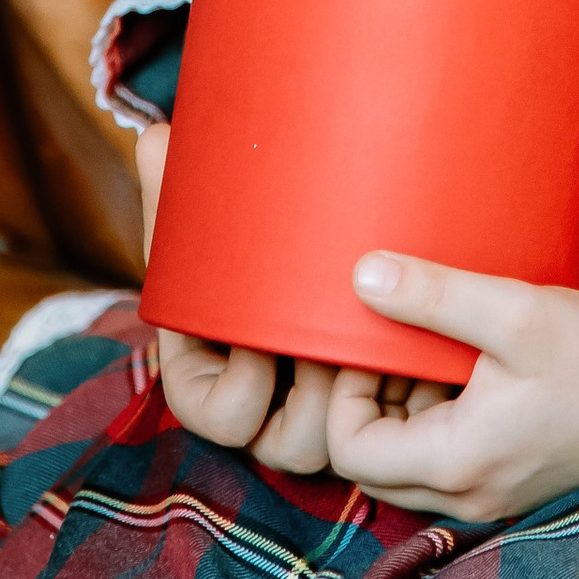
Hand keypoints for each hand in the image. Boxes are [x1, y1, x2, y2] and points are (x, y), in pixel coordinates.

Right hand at [135, 126, 454, 474]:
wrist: (288, 270)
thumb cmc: (231, 257)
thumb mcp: (199, 234)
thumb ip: (173, 194)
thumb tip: (154, 135)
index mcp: (213, 390)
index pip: (222, 417)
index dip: (244, 385)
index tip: (261, 333)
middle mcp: (267, 422)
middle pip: (291, 441)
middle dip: (318, 388)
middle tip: (339, 333)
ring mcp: (319, 421)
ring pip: (342, 443)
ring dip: (365, 390)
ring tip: (385, 338)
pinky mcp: (368, 411)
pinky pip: (390, 426)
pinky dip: (404, 394)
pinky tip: (424, 351)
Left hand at [321, 254, 578, 523]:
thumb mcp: (512, 311)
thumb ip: (433, 295)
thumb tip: (362, 275)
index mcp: (456, 464)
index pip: (351, 454)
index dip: (343, 397)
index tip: (367, 346)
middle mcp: (469, 497)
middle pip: (375, 470)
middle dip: (370, 407)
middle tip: (394, 348)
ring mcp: (497, 498)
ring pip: (412, 472)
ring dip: (406, 417)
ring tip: (432, 353)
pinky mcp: (520, 485)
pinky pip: (452, 469)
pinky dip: (441, 427)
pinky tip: (471, 374)